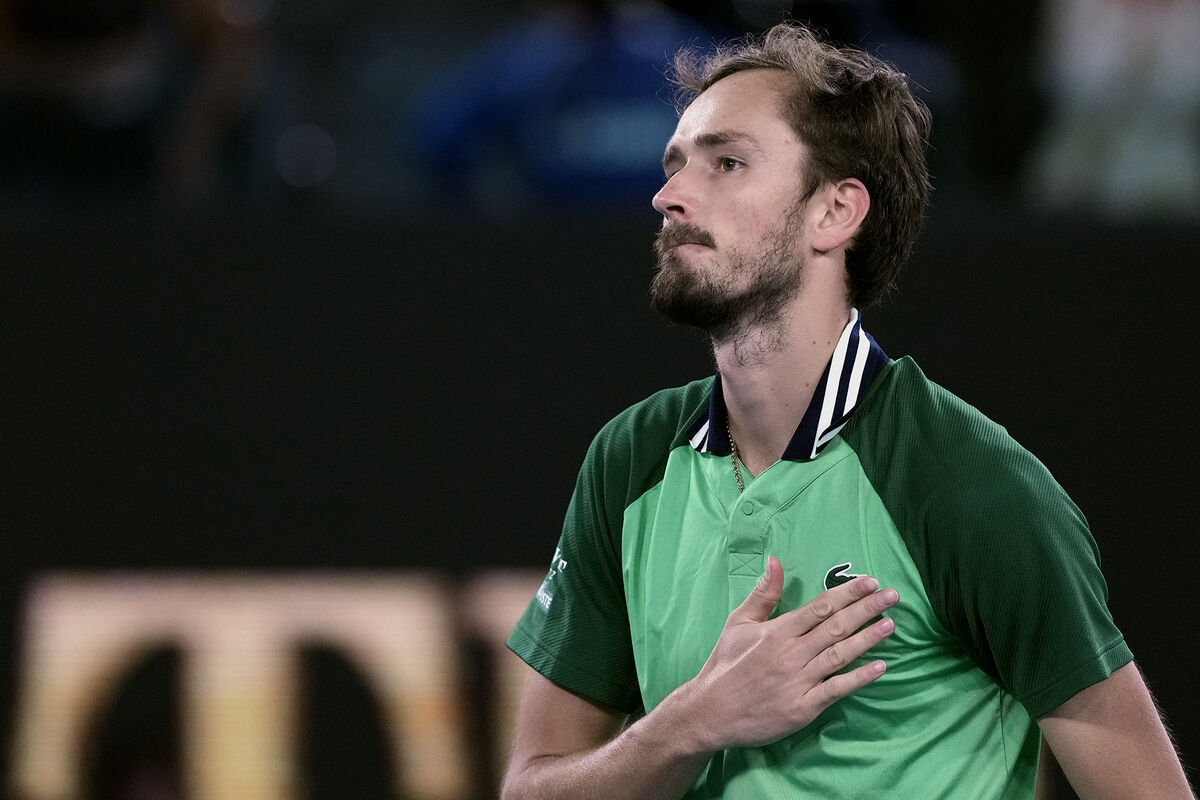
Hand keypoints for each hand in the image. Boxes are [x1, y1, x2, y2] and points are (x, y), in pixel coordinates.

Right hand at [681, 555, 897, 749]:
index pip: (820, 606)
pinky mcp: (803, 708)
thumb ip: (762, 594)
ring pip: (840, 654)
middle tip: (892, 595)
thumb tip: (775, 561)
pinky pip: (837, 689)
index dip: (848, 593)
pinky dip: (859, 678)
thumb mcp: (738, 623)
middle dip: (866, 609)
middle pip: (836, 626)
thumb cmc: (725, 665)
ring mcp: (799, 681)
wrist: (710, 712)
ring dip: (868, 638)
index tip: (870, 582)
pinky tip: (880, 667)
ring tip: (891, 624)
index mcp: (778, 631)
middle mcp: (791, 653)